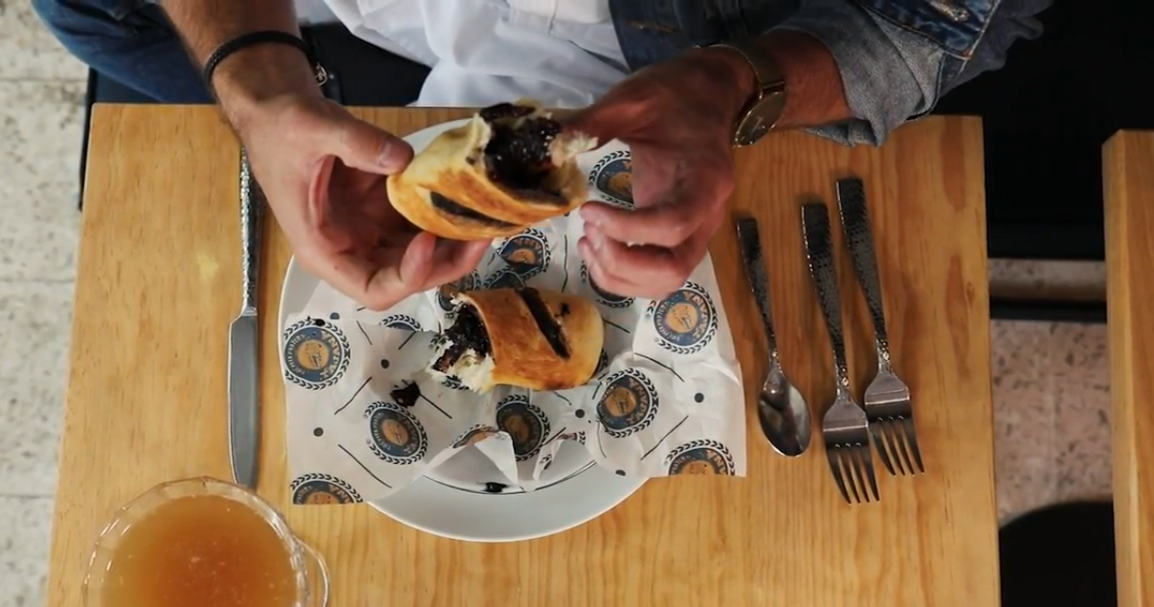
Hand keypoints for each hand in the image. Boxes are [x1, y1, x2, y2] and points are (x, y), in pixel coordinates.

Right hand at [236, 94, 489, 309]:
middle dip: (447, 262)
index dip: (407, 276)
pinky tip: (471, 197)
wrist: (277, 107)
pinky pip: (423, 221)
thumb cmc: (278, 127)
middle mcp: (352, 248)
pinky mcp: (386, 208)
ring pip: (423, 254)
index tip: (428, 241)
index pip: (373, 288)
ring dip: (455, 242)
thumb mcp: (308, 128)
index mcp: (324, 248)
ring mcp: (372, 229)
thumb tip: (403, 160)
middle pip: (408, 277)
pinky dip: (447, 214)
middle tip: (480, 233)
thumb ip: (355, 142)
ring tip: (485, 218)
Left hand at [567, 48, 754, 298]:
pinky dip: (624, 275)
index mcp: (704, 178)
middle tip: (589, 230)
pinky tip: (596, 246)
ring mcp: (696, 230)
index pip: (673, 225)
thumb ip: (594, 123)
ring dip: (620, 274)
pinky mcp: (680, 236)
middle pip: (673, 269)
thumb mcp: (633, 98)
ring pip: (666, 282)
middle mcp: (707, 214)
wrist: (708, 95)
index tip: (587, 209)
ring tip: (588, 239)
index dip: (627, 229)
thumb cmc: (674, 95)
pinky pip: (657, 276)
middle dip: (622, 262)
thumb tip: (552, 146)